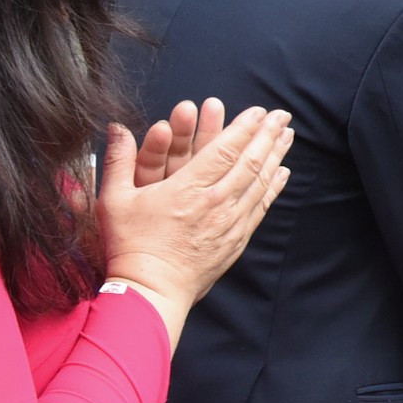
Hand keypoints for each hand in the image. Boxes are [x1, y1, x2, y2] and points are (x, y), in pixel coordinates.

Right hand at [99, 108, 293, 347]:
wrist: (150, 290)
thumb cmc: (130, 245)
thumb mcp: (114, 200)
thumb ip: (117, 160)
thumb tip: (116, 127)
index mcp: (188, 189)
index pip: (225, 150)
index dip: (244, 128)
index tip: (259, 111)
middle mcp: (216, 202)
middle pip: (250, 161)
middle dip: (268, 135)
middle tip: (283, 115)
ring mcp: (230, 222)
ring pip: (260, 182)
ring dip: (276, 155)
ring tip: (288, 135)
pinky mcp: (236, 239)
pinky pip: (260, 206)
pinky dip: (273, 186)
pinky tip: (282, 172)